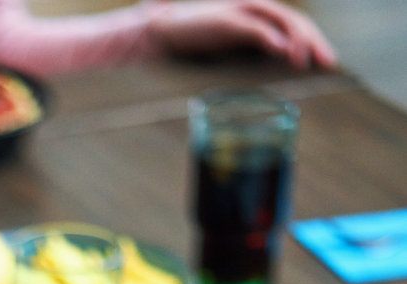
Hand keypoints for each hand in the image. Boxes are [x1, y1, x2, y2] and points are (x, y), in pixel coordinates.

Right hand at [148, 1, 336, 68]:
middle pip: (295, 21)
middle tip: (328, 62)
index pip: (296, 25)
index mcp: (260, 15)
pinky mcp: (226, 19)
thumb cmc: (199, 36)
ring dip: (297, 40)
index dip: (314, 41)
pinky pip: (254, 27)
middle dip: (314, 41)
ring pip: (280, 21)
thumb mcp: (235, 42)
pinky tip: (282, 50)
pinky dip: (270, 38)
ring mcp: (242, 10)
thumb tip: (279, 57)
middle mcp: (256, 8)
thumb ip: (257, 46)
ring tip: (307, 60)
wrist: (166, 27)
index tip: (327, 62)